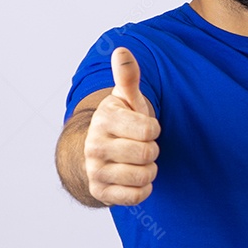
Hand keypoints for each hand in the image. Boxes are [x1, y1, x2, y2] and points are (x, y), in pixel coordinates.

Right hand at [83, 47, 160, 205]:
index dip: (154, 129)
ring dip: (149, 170)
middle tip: (140, 145)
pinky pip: (137, 196)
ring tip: (137, 161)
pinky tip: (134, 178)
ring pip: (144, 176)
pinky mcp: (99, 192)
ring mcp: (94, 170)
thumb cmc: (122, 122)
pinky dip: (143, 189)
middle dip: (152, 150)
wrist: (100, 153)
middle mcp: (94, 146)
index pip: (149, 130)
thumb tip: (121, 50)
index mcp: (104, 120)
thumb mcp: (126, 99)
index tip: (145, 127)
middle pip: (148, 154)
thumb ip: (128, 77)